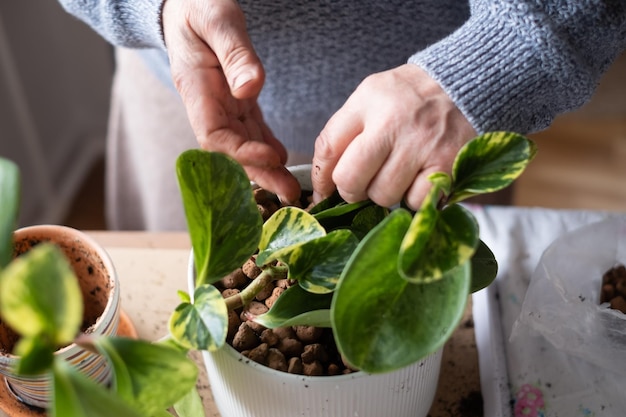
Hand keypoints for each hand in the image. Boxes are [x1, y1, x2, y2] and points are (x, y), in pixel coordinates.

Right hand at [161, 0, 300, 202]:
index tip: (270, 156)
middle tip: (287, 192)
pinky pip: (250, 130)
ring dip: (265, 167)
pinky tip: (282, 160)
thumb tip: (251, 88)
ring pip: (243, 144)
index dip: (240, 152)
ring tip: (290, 187)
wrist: (186, 5)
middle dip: (258, 172)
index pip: (214, 136)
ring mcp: (221, 105)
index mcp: (197, 89)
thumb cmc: (198, 5)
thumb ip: (234, 53)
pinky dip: (266, 146)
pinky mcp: (234, 101)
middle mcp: (207, 104)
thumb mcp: (217, 19)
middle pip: (231, 150)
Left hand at [311, 64, 475, 209]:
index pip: (328, 148)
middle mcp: (393, 122)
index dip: (321, 178)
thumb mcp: (372, 96)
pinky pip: (414, 202)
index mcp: (368, 100)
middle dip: (352, 190)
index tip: (324, 191)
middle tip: (363, 185)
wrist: (467, 83)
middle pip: (350, 179)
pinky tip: (419, 179)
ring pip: (382, 196)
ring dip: (385, 193)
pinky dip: (414, 198)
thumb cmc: (411, 97)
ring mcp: (421, 145)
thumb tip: (324, 184)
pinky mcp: (445, 165)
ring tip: (397, 174)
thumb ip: (345, 131)